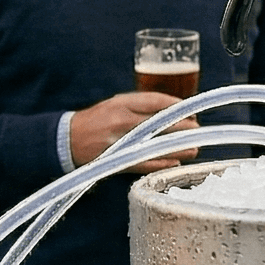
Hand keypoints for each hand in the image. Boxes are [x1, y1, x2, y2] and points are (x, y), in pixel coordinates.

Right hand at [71, 91, 195, 171]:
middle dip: (181, 128)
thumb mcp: (115, 104)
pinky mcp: (114, 159)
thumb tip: (173, 111)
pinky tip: (173, 163)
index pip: (155, 101)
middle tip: (197, 130)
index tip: (191, 111)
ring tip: (193, 149)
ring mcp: (117, 141)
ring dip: (176, 148)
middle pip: (158, 123)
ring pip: (153, 144)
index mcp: (121, 103)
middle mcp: (120, 120)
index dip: (176, 107)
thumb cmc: (96, 119)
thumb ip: (141, 106)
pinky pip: (142, 163)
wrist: (67, 139)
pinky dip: (159, 164)